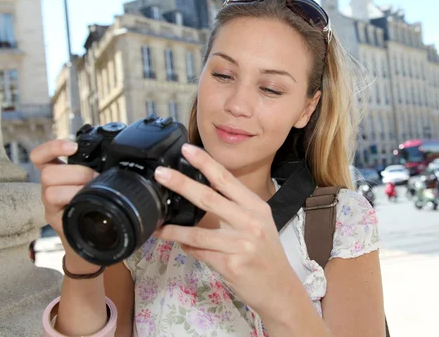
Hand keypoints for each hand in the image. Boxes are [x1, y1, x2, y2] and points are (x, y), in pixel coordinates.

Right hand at [30, 139, 100, 271]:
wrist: (94, 240)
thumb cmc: (97, 207)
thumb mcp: (96, 185)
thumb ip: (100, 171)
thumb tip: (125, 161)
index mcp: (59, 175)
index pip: (42, 157)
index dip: (52, 148)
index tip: (73, 146)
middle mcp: (50, 188)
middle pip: (48, 173)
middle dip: (77, 172)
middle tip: (95, 178)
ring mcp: (51, 205)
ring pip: (49, 191)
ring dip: (75, 189)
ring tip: (91, 193)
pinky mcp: (56, 221)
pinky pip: (56, 212)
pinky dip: (71, 206)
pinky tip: (82, 205)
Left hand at [153, 144, 301, 317]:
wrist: (280, 288)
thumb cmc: (266, 254)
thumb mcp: (258, 225)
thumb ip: (235, 209)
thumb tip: (201, 195)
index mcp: (256, 207)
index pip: (227, 179)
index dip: (205, 163)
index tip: (186, 150)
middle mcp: (250, 222)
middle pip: (209, 198)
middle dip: (181, 184)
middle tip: (160, 174)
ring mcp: (241, 244)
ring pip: (198, 232)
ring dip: (174, 229)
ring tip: (158, 226)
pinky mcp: (231, 265)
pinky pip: (201, 253)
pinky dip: (188, 248)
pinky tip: (181, 245)